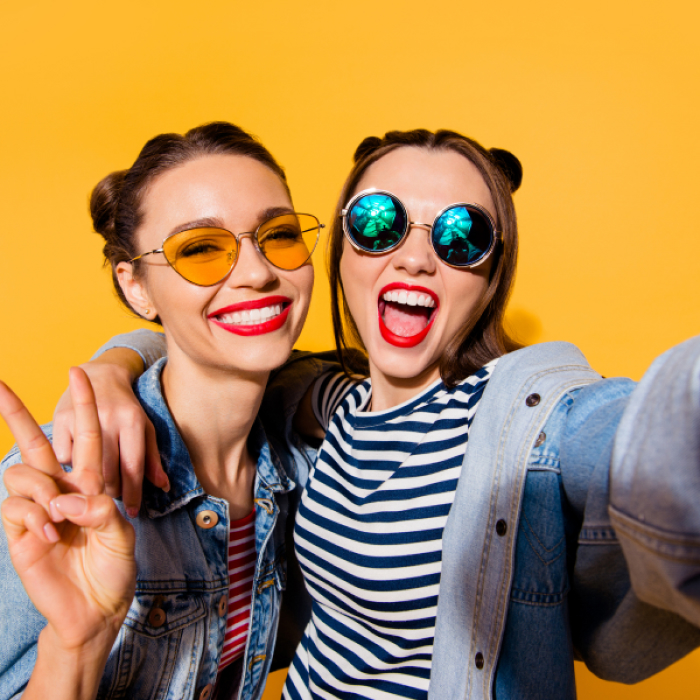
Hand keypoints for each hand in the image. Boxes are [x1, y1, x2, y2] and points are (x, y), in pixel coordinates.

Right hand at [1, 368, 136, 651]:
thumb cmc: (113, 567)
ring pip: (21, 473)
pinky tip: (51, 538)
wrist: (95, 607)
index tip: (77, 372)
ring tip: (60, 520)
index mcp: (91, 484)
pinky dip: (35, 518)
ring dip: (42, 490)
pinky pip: (17, 507)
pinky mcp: (20, 531)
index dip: (82, 405)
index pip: (85, 437)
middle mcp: (60, 490)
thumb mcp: (122, 535)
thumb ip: (102, 512)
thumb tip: (67, 499)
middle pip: (34, 443)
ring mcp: (37, 510)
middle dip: (17, 413)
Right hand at [53, 353, 167, 516]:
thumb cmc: (127, 408)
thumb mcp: (145, 428)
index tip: (133, 512)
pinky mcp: (60, 419)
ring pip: (84, 469)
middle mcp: (109, 419)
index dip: (134, 494)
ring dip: (90, 487)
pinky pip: (64, 459)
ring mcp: (82, 418)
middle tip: (113, 501)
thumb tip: (164, 487)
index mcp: (134, 421)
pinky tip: (76, 469)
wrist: (100, 375)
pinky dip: (70, 469)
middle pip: (108, 472)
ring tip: (96, 491)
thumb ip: (153, 459)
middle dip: (111, 493)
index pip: (133, 467)